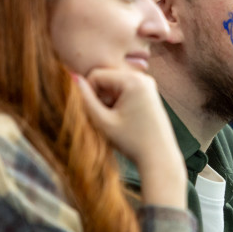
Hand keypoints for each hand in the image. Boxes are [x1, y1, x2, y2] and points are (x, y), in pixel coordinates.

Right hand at [75, 69, 186, 206]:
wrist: (159, 156)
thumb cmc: (132, 141)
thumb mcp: (103, 121)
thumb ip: (86, 99)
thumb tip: (72, 77)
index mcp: (133, 80)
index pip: (96, 75)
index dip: (87, 93)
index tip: (91, 112)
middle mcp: (143, 77)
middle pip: (107, 78)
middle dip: (99, 96)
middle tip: (102, 118)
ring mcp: (148, 84)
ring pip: (115, 86)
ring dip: (108, 100)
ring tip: (112, 120)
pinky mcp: (150, 93)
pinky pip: (125, 90)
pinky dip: (118, 102)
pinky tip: (121, 119)